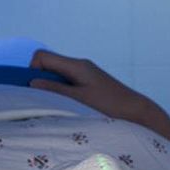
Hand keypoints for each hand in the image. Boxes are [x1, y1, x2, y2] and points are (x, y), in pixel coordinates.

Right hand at [29, 50, 164, 125]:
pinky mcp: (89, 85)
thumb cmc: (110, 106)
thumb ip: (55, 91)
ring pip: (57, 76)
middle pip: (48, 66)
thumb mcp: (79, 100)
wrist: (137, 113)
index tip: (34, 90)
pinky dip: (62, 94)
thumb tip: (31, 83)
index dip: (32, 71)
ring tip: (57, 107)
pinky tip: (68, 108)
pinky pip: (67, 84)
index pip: (42, 56)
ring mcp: (85, 75)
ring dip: (51, 90)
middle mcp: (79, 66)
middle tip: (42, 101)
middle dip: (40, 82)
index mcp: (76, 65)